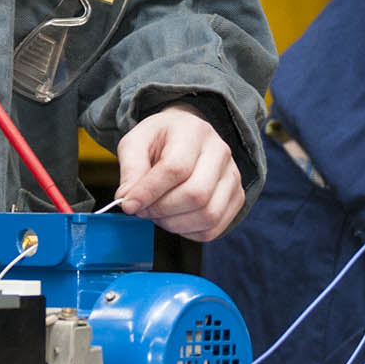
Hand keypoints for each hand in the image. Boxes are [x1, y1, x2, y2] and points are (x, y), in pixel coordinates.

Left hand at [115, 105, 243, 241]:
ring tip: (159, 213)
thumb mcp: (135, 143)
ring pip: (208, 215)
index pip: (176, 168)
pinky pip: (215, 228)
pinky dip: (190, 232)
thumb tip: (127, 200)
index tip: (128, 204)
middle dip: (162, 210)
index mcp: (193, 131)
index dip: (149, 192)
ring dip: (175, 224)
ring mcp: (232, 175)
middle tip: (143, 209)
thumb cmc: (160, 140)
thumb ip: (130, 169)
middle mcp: (220, 151)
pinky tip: (176, 219)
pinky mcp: (237, 196)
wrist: (186, 135)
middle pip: (196, 194)